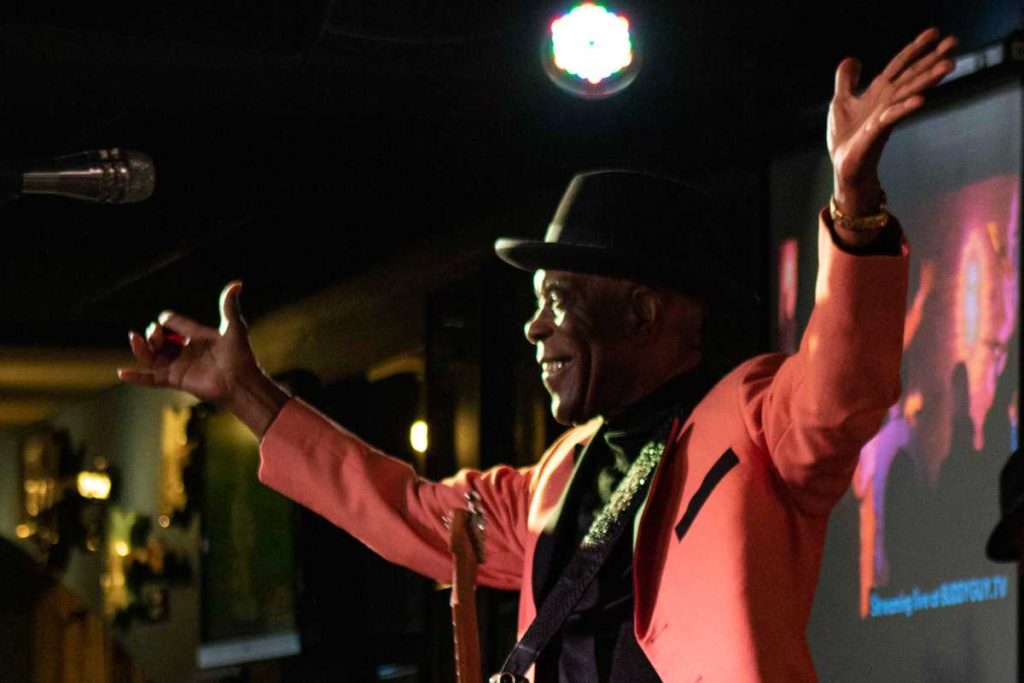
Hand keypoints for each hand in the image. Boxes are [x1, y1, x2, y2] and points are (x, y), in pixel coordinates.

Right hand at [118, 282, 288, 435]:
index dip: (169, 320)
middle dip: (153, 334)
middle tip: (155, 331)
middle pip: (161, 341)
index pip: (176, 324)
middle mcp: (186, 351)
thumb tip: (237, 283)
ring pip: (152, 357)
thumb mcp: (233, 327)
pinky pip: (152, 379)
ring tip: (134, 338)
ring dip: (141, 349)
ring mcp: (179, 366)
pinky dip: (137, 378)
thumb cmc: (240, 355)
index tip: (165, 319)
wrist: (240, 381)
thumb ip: (229, 306)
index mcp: (197, 337)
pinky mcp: (176, 380)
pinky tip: (122, 373)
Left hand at [828, 28, 956, 215]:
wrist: (845, 166)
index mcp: (879, 92)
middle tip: (954, 41)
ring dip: (927, 80)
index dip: (915, 48)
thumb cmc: (846, 137)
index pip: (900, 65)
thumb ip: (847, 80)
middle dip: (932, 59)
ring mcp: (884, 116)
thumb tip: (852, 59)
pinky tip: (920, 100)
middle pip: (912, 75)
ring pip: (909, 93)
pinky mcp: (876, 133)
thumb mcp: (840, 102)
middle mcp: (887, 101)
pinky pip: (892, 118)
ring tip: (948, 65)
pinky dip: (905, 108)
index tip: (935, 32)